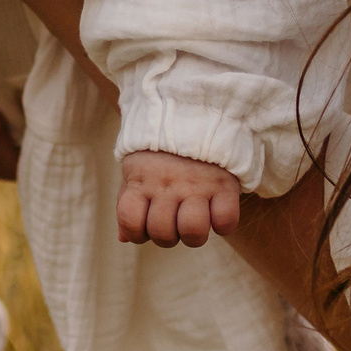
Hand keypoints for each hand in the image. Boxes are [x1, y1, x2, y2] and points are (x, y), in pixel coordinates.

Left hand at [117, 150, 242, 246]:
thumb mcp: (136, 169)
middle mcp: (168, 184)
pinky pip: (225, 221)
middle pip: (163, 233)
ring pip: (193, 231)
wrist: (196, 111)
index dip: (137, 233)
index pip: (130, 221)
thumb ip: (128, 202)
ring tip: (195, 221)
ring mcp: (197, 185)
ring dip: (193, 235)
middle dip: (167, 238)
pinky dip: (223, 225)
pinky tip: (217, 212)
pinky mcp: (225, 184)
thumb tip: (124, 238)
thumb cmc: (160, 150)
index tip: (147, 224)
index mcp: (141, 180)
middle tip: (174, 223)